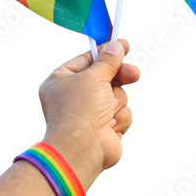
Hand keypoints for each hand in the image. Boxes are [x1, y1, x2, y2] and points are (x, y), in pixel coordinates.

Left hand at [37, 39, 139, 188]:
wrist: (82, 150)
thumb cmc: (79, 112)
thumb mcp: (93, 77)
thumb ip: (108, 60)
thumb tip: (116, 45)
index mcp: (62, 80)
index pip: (88, 59)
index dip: (107, 52)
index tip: (124, 44)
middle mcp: (74, 96)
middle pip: (107, 76)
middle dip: (120, 77)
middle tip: (133, 75)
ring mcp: (90, 112)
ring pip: (118, 95)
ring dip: (117, 101)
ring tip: (107, 111)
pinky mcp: (105, 127)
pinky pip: (122, 113)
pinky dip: (119, 118)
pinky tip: (109, 127)